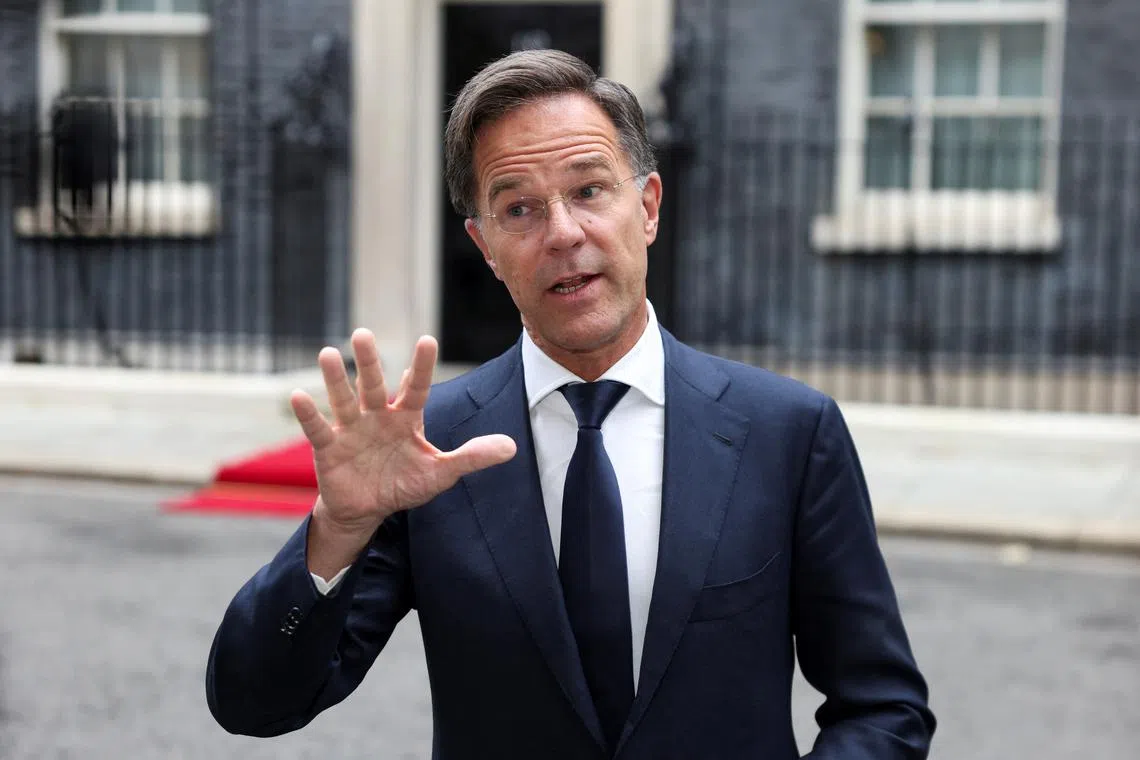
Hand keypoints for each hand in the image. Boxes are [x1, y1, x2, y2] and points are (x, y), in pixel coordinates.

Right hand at [290, 329, 515, 573]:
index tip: (427, 341)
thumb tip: (511, 447)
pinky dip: (308, 414)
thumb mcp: (441, 473)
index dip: (420, 368)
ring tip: (327, 354)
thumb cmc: (404, 483)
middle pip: (373, 385)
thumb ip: (472, 457)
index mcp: (406, 418)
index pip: (415, 389)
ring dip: (335, 379)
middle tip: (362, 334)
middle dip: (369, 362)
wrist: (369, 508)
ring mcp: (351, 429)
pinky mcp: (329, 448)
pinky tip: (298, 395)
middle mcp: (377, 416)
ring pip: (343, 400)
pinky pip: (318, 428)